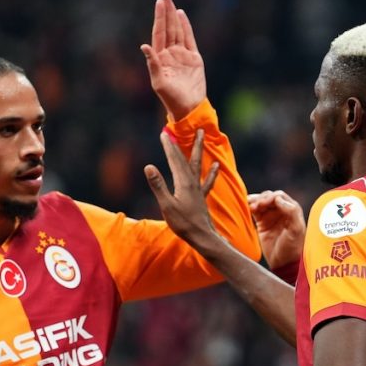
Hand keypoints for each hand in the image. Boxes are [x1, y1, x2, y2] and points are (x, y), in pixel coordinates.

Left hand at [142, 0, 205, 120]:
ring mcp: (182, 55)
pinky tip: (182, 15)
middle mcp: (170, 53)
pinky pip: (189, 39)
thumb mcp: (159, 82)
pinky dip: (186, 27)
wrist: (189, 107)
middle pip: (168, 28)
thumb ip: (152, 64)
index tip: (159, 3)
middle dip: (166, 12)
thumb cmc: (171, 98)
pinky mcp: (194, 58)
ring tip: (171, 1)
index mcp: (160, 58)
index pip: (159, 33)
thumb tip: (144, 46)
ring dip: (174, 16)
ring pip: (178, 31)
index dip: (159, 18)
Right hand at [145, 128, 219, 244]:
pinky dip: (211, 172)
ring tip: (201, 135)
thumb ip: (158, 185)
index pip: (174, 159)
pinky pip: (207, 180)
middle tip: (179, 129)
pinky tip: (216, 165)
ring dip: (198, 149)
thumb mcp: (166, 205)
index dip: (169, 146)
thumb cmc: (183, 223)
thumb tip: (148, 166)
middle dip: (180, 143)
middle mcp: (192, 182)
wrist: (202, 236)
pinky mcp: (202, 197)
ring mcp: (198, 189)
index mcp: (183, 182)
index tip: (164, 133)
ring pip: (198, 164)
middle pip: (186, 158)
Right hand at [248, 190, 305, 268]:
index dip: (271, 197)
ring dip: (255, 201)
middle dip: (262, 198)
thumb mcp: (296, 229)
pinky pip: (255, 211)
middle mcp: (281, 211)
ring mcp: (271, 216)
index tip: (265, 203)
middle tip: (256, 206)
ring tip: (251, 206)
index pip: (279, 196)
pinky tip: (248, 207)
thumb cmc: (292, 247)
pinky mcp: (262, 223)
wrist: (283, 262)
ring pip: (261, 202)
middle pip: (269, 197)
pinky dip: (251, 207)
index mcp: (292, 210)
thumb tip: (278, 198)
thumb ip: (291, 211)